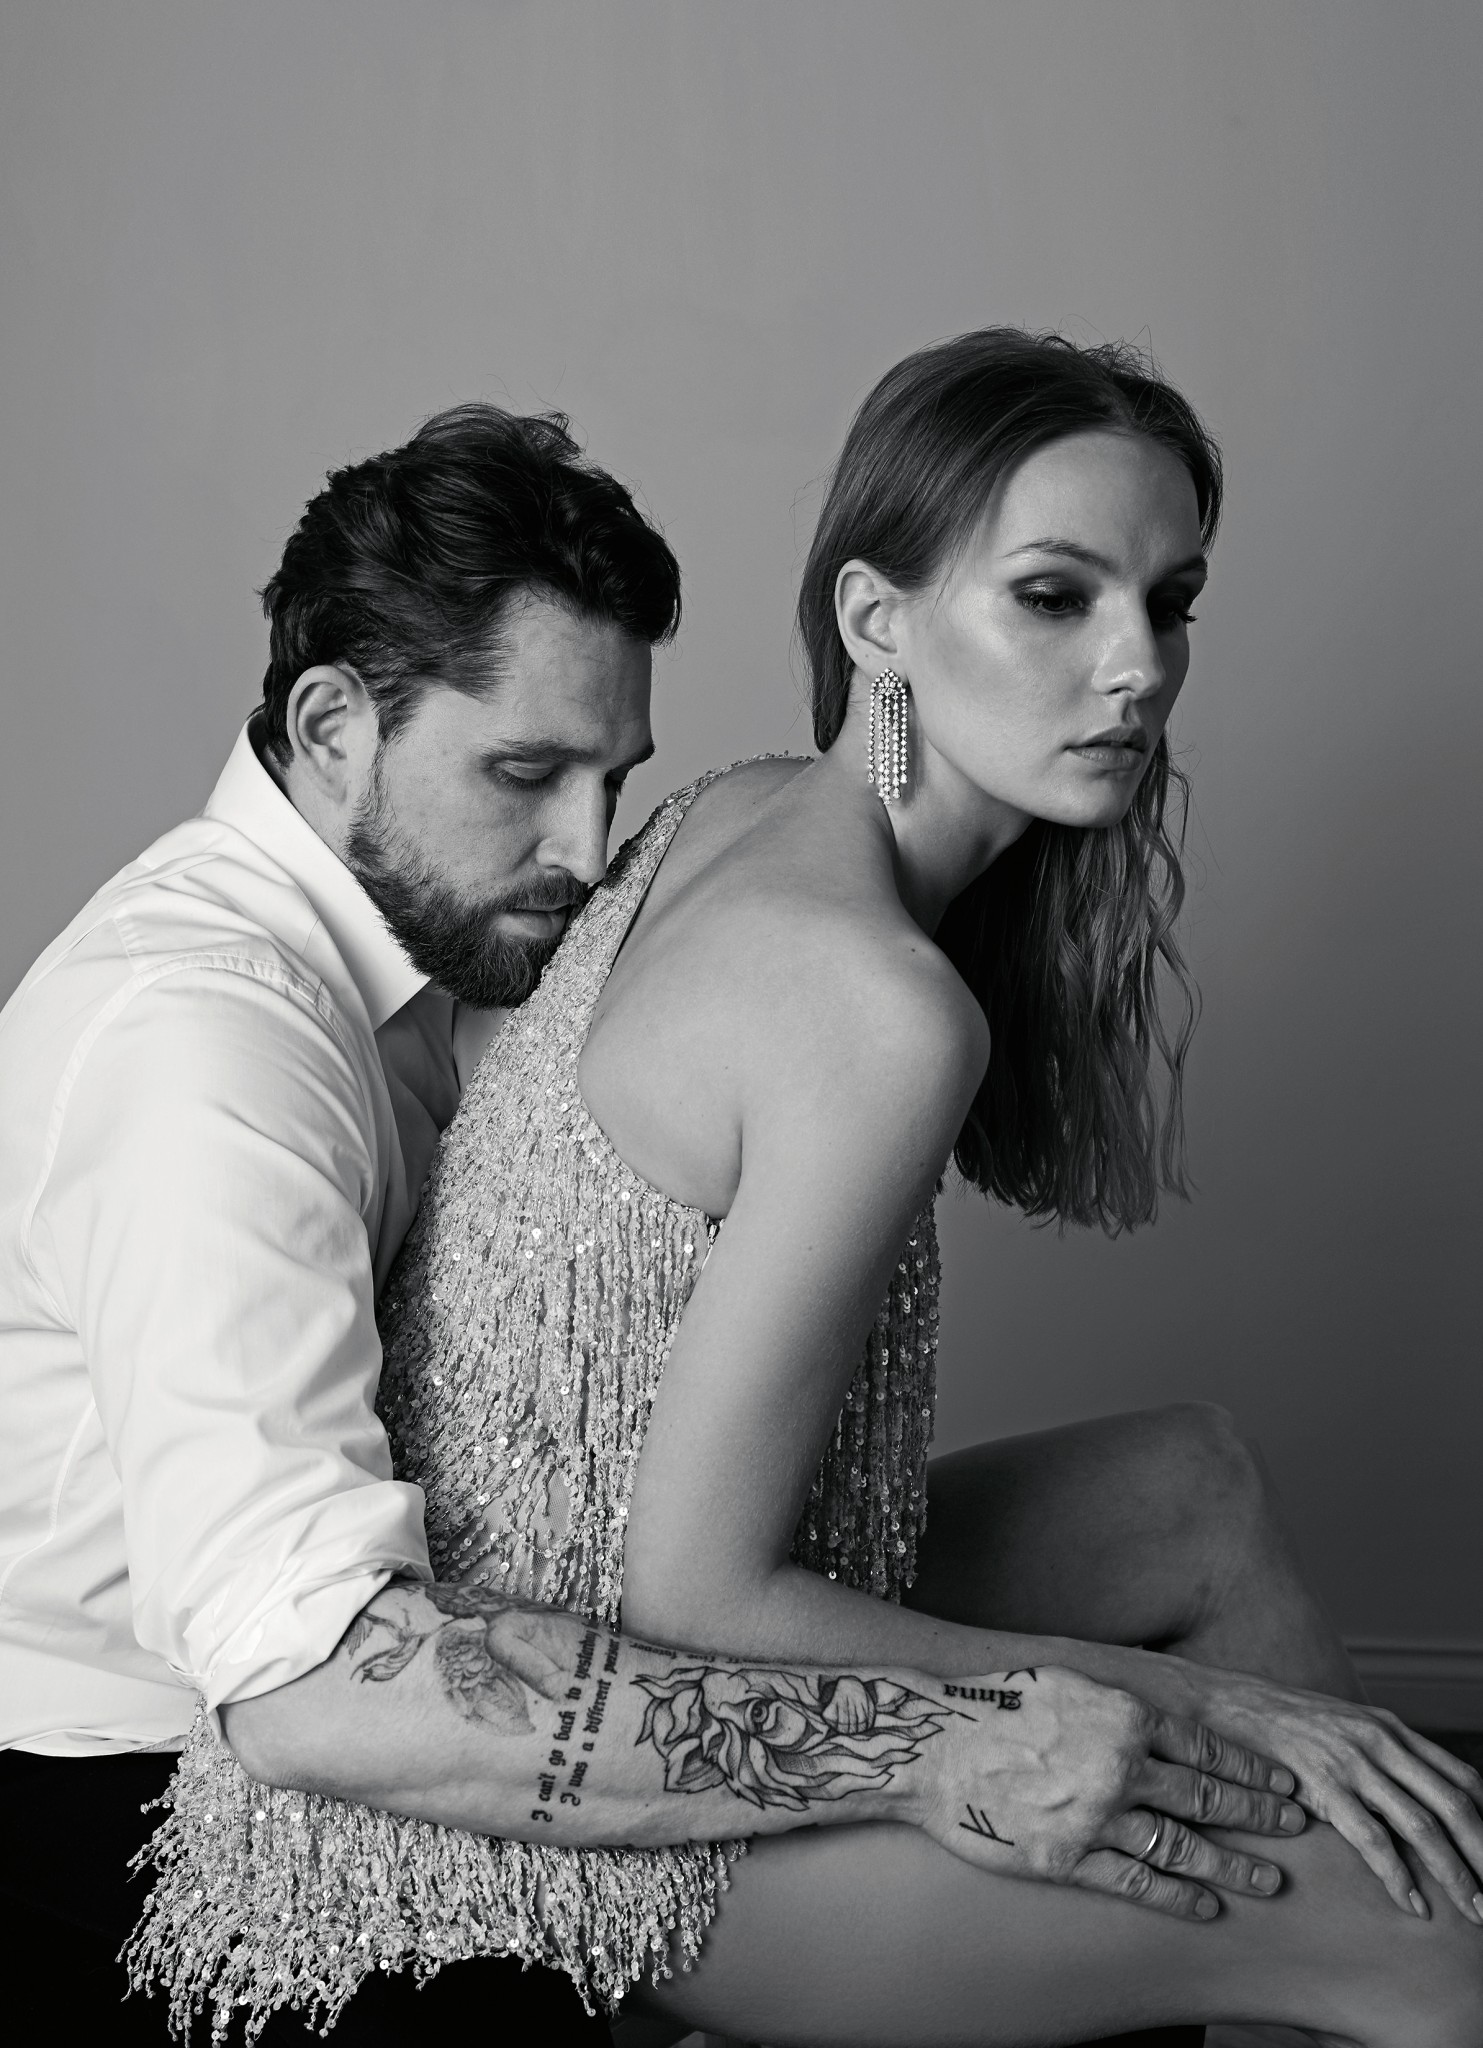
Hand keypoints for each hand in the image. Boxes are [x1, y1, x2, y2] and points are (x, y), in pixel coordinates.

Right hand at [921, 1666, 1303, 1918]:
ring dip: (1234, 1866)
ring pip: (1185, 1847)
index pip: (1205, 1746)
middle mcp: (1120, 1766)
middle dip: (1260, 1813)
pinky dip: (1178, 1897)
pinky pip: (1138, 1884)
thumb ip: (1113, 1700)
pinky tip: (1207, 1906)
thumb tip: (1155, 1706)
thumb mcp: (1063, 1680)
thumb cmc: (992, 1704)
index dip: (1250, 1766)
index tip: (1283, 1781)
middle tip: (1297, 1825)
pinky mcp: (1069, 1860)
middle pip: (1209, 1796)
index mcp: (1122, 1715)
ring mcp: (1097, 1818)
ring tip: (1271, 1881)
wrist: (931, 1745)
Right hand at [1183, 1664, 1482, 1924]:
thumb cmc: (1282, 1724)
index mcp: (1390, 1728)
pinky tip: (1413, 1904)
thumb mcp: (1343, 1727)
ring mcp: (1352, 1763)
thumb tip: (1412, 1796)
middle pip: (1454, 1804)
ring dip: (1455, 1874)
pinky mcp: (1322, 1786)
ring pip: (1422, 1826)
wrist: (1226, 1705)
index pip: (1461, 1777)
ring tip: (1473, 1909)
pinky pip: (1372, 1839)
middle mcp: (1379, 1742)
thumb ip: (1379, 1754)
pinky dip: (1399, 1877)